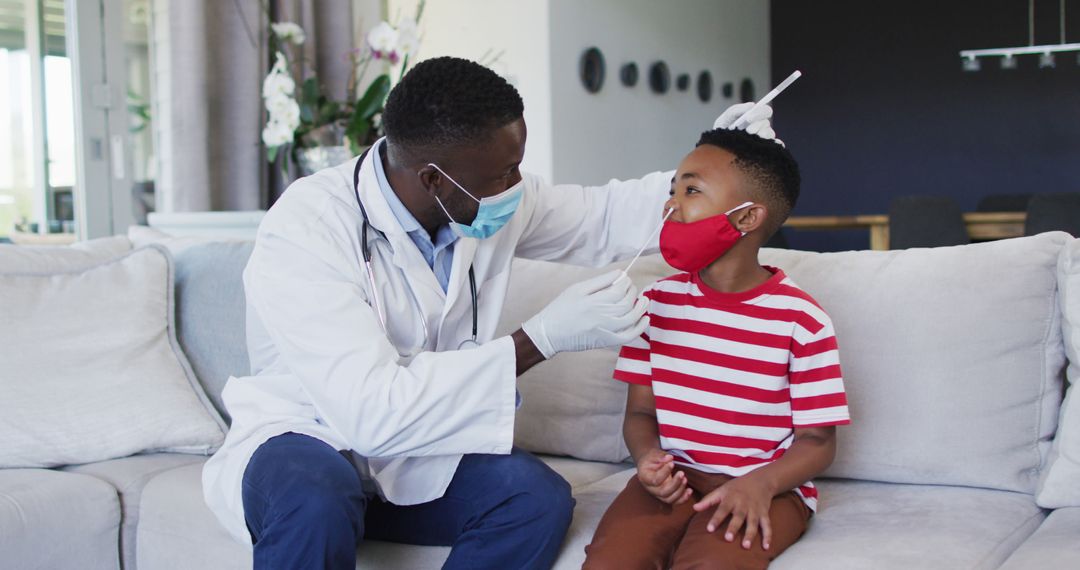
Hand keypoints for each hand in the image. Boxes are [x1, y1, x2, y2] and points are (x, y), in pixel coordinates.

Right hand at [522, 270, 647, 357]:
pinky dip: (639, 328)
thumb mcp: (577, 289)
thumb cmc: (561, 308)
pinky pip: (627, 337)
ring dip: (641, 308)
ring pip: (631, 318)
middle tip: (631, 288)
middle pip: (627, 302)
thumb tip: (620, 273)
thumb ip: (600, 281)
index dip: (626, 282)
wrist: (549, 333)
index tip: (625, 279)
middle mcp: (601, 316)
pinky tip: (645, 319)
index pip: (619, 289)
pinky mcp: (605, 342)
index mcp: (594, 301)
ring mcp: (605, 330)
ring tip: (643, 300)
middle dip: (633, 292)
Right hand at [636, 448, 692, 504]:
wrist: (651, 464)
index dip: (664, 473)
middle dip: (674, 484)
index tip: (672, 463)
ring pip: (669, 499)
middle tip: (682, 473)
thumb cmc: (652, 459)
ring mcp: (658, 494)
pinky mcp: (666, 496)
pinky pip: (675, 502)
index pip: (655, 480)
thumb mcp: (653, 455)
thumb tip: (669, 458)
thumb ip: (660, 457)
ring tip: (685, 479)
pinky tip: (689, 490)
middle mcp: (651, 489)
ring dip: (680, 491)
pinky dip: (683, 498)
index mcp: (645, 478)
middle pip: (663, 492)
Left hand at [693, 475, 774, 549]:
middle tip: (728, 538)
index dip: (716, 519)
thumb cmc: (737, 486)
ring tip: (746, 546)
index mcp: (731, 498)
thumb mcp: (722, 489)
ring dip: (750, 534)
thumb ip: (708, 500)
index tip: (709, 529)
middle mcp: (743, 504)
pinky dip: (768, 536)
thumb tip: (694, 508)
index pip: (722, 509)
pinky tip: (766, 547)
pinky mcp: (764, 513)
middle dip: (733, 527)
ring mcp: (755, 509)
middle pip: (738, 516)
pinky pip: (767, 525)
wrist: (760, 480)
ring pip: (753, 522)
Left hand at [713, 102, 782, 145]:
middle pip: (767, 123)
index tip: (748, 118)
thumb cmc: (722, 133)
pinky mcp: (764, 150)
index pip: (765, 111)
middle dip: (757, 125)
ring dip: (761, 135)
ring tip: (748, 140)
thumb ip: (736, 110)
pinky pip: (775, 146)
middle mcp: (760, 128)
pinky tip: (763, 148)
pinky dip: (774, 145)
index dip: (759, 112)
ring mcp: (763, 140)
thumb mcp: (725, 119)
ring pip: (770, 134)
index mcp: (754, 118)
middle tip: (747, 131)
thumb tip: (752, 105)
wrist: (717, 149)